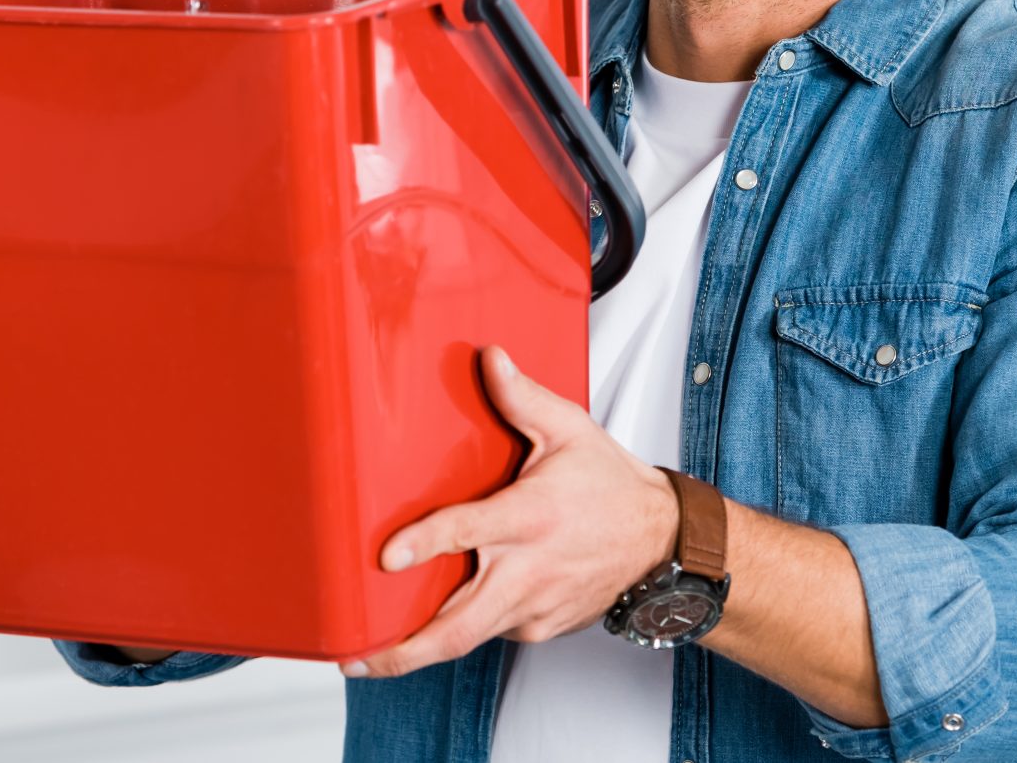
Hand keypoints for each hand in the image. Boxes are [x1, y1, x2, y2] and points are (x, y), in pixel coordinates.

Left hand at [341, 345, 675, 678]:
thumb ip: (522, 397)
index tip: (387, 558)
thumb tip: (489, 357)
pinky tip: (433, 619)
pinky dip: (463, 625)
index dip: (426, 544)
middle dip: (404, 651)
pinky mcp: (540, 628)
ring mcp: (535, 608)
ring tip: (369, 656)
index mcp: (530, 517)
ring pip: (469, 637)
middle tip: (355, 659)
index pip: (469, 532)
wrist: (661, 543)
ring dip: (420, 648)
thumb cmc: (611, 486)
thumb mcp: (570, 430)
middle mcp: (529, 571)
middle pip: (459, 625)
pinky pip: (492, 631)